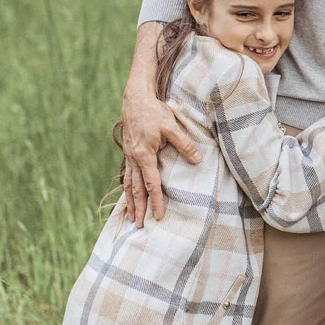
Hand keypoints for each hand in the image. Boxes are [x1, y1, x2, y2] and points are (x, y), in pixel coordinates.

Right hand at [119, 85, 199, 224]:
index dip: (156, 201)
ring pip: (128, 184)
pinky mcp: (128, 152)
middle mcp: (133, 159)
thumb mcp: (172, 126)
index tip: (158, 216)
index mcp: (144, 156)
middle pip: (135, 190)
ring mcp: (129, 156)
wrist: (135, 98)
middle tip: (140, 226)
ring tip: (131, 217)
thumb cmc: (154, 112)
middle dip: (138, 208)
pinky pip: (126, 175)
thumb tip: (198, 160)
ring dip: (130, 202)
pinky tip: (129, 195)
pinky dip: (127, 188)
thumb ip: (184, 144)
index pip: (151, 185)